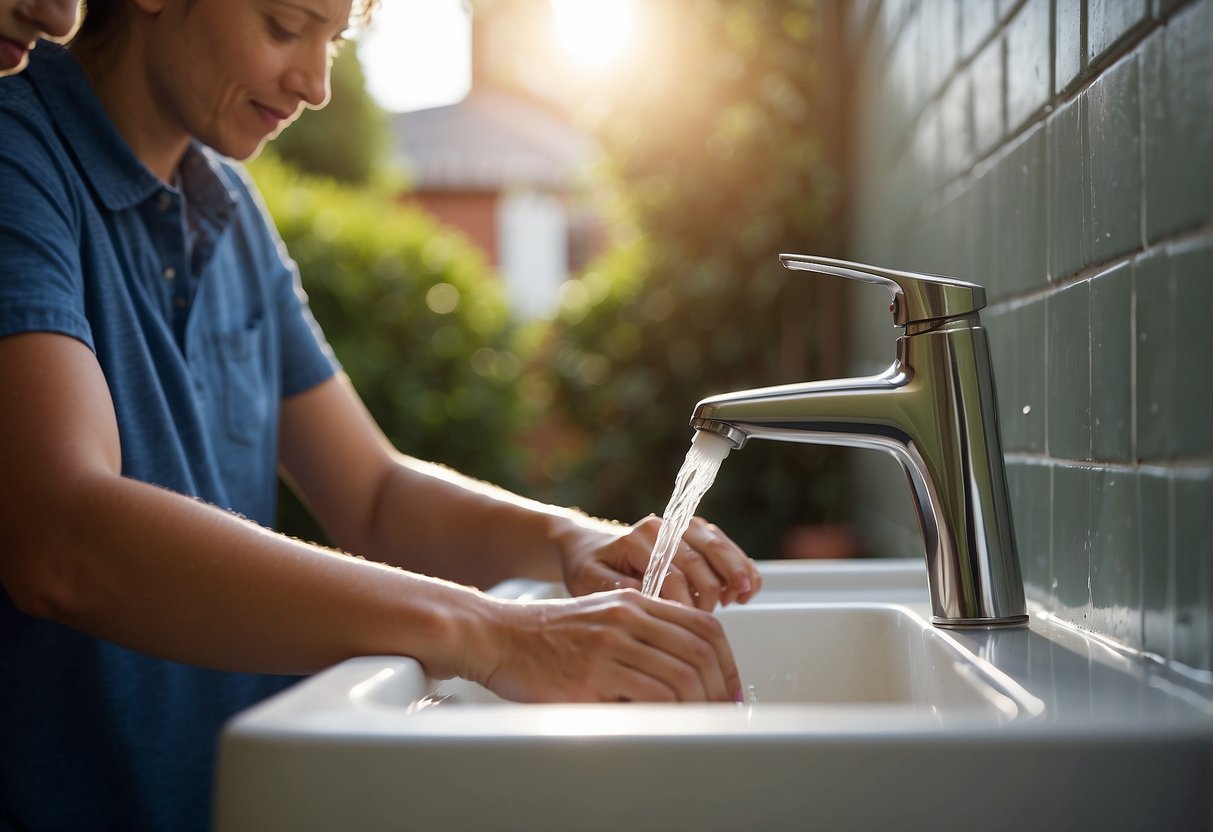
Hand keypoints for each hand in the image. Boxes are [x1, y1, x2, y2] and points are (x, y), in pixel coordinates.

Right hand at [476, 589, 741, 702]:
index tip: (732, 688)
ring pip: (681, 676)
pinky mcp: (591, 674)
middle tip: (724, 714)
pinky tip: (667, 727)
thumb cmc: (545, 637)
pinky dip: (668, 715)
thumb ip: (642, 636)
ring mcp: (610, 644)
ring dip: (699, 708)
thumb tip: (687, 678)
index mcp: (636, 602)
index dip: (728, 662)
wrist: (495, 635)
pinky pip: (649, 696)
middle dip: (721, 689)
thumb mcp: (602, 620)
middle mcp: (628, 617)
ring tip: (699, 726)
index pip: (704, 626)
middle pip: (699, 652)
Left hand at [556, 515, 761, 610]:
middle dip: (711, 592)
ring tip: (742, 598)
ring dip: (735, 573)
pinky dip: (741, 565)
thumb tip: (648, 599)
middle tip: (712, 619)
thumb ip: (614, 589)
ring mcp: (683, 527)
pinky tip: (745, 589)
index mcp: (638, 538)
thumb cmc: (589, 567)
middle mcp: (664, 527)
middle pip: (699, 558)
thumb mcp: (588, 581)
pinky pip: (726, 545)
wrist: (588, 546)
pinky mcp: (696, 533)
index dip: (683, 603)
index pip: (670, 572)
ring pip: (719, 546)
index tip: (685, 626)